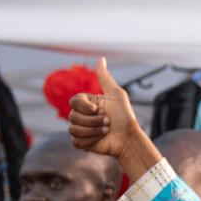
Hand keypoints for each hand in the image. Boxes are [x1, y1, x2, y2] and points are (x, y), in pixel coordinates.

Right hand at [68, 57, 158, 177]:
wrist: (128, 138)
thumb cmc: (125, 117)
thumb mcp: (116, 94)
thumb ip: (105, 78)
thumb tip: (101, 58)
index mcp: (88, 103)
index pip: (74, 101)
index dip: (85, 107)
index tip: (99, 109)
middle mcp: (82, 115)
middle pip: (73, 116)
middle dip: (93, 120)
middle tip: (108, 122)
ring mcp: (81, 129)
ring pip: (73, 129)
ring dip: (93, 130)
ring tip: (106, 130)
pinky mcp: (81, 143)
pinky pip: (76, 141)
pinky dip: (90, 140)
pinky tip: (101, 139)